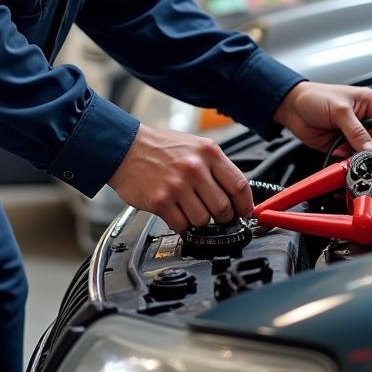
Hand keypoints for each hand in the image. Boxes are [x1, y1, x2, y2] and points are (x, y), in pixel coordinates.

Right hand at [107, 124, 253, 232]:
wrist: (126, 147)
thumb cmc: (161, 147)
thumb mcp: (195, 146)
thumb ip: (215, 166)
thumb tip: (236, 193)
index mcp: (208, 152)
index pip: (239, 185)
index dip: (245, 204)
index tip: (243, 212)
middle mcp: (194, 168)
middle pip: (223, 207)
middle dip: (223, 217)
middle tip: (217, 216)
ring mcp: (177, 186)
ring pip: (203, 220)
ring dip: (201, 221)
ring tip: (192, 210)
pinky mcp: (161, 201)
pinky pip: (182, 225)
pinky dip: (182, 225)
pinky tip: (177, 212)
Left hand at [272, 81, 371, 164]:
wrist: (291, 107)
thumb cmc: (315, 96)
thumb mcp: (339, 111)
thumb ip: (356, 132)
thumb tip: (371, 150)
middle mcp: (368, 120)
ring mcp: (357, 135)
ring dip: (367, 161)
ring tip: (357, 161)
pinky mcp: (346, 146)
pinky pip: (357, 160)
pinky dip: (354, 164)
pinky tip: (346, 160)